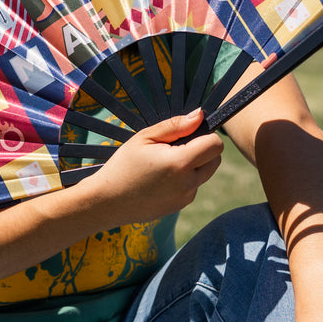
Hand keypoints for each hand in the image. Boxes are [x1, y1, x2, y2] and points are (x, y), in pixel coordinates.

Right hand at [82, 109, 223, 228]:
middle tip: (174, 148)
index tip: (187, 135)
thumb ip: (175, 126)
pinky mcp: (179, 206)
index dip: (205, 135)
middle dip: (203, 150)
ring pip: (204, 174)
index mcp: (181, 163)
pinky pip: (191, 187)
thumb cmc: (122, 166)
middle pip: (215, 160)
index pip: (216, 145)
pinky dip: (183, 180)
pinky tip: (159, 179)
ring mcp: (185, 197)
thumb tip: (200, 115)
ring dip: (193, 166)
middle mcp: (188, 183)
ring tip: (163, 165)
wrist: (107, 202)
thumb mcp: (145, 138)